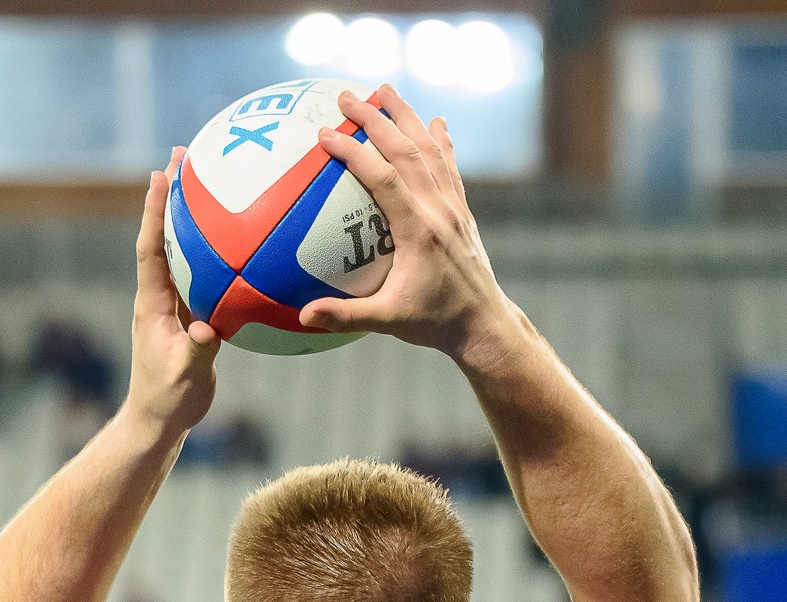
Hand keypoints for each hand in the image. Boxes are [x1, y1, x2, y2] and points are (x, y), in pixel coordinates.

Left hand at [122, 147, 217, 439]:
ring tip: (208, 179)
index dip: (156, 211)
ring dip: (193, 215)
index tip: (161, 174)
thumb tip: (210, 327)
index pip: (152, 248)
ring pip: (184, 249)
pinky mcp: (190, 313)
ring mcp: (174, 302)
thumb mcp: (184, 375)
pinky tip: (241, 238)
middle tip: (184, 155)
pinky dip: (217, 249)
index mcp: (152, 303)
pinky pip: (204, 272)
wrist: (160, 418)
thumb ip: (197, 349)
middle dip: (173, 194)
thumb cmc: (168, 398)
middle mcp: (159, 294)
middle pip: (164, 234)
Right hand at [300, 86, 518, 365]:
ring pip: (430, 151)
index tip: (325, 133)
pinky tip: (434, 123)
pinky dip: (440, 142)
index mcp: (418, 232)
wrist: (484, 325)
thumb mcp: (388, 322)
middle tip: (346, 96)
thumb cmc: (434, 325)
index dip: (353, 152)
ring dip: (407, 117)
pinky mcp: (462, 212)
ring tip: (385, 90)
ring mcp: (454, 208)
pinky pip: (449, 167)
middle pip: (406, 151)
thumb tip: (303, 315)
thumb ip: (345, 317)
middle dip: (376, 118)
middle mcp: (439, 211)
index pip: (383, 179)